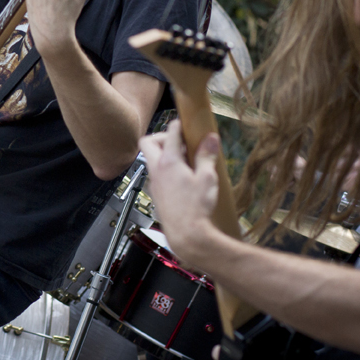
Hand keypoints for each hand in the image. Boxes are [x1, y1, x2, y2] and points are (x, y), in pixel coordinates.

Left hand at [138, 119, 221, 260]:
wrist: (186, 235)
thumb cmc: (196, 207)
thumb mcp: (207, 178)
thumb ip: (207, 155)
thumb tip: (211, 138)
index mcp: (168, 162)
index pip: (170, 133)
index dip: (179, 125)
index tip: (187, 124)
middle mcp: (156, 170)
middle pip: (149, 142)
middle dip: (163, 137)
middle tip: (181, 143)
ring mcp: (154, 183)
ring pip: (151, 159)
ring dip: (165, 155)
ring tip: (186, 161)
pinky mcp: (156, 195)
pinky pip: (156, 175)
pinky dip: (166, 170)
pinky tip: (183, 179)